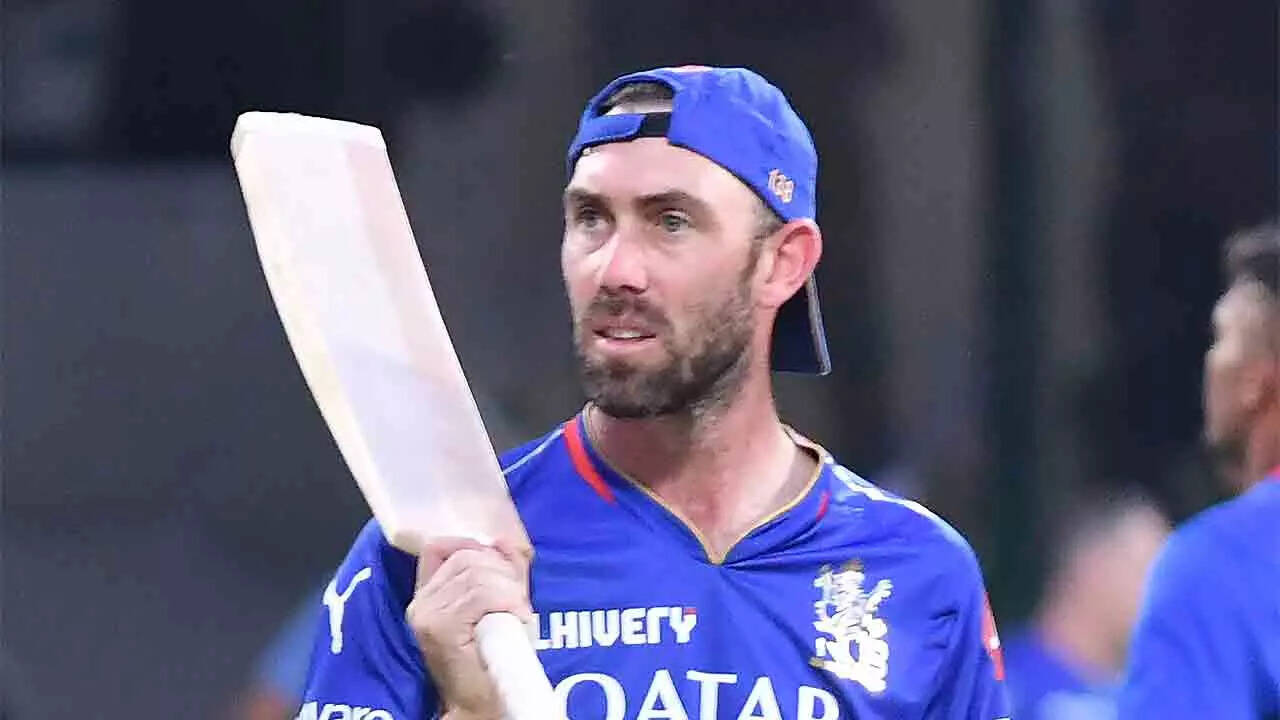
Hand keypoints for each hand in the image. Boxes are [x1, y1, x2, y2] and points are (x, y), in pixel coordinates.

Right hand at [406, 537, 533, 719]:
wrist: (480, 704)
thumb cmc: (490, 659)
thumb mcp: (497, 606)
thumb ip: (502, 572)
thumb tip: (507, 542)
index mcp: (428, 596)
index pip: (439, 547)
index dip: (473, 545)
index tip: (500, 562)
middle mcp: (421, 602)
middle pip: (466, 557)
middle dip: (502, 570)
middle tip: (519, 598)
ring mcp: (428, 614)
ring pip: (476, 574)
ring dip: (509, 589)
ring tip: (519, 612)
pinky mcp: (440, 627)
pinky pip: (481, 594)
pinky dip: (507, 600)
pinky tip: (517, 617)